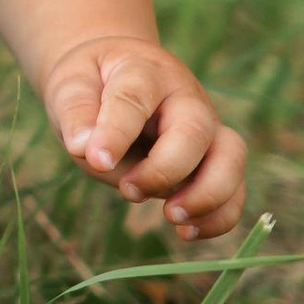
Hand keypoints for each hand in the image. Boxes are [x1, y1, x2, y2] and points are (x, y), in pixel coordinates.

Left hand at [44, 37, 246, 241]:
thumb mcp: (70, 85)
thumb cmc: (92, 82)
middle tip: (128, 191)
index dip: (116, 132)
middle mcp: (185, 97)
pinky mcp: (213, 158)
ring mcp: (205, 127)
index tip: (95, 160)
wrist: (114, 74)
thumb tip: (85, 149)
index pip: (134, 99)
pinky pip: (233, 189)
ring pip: (230, 157)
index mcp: (144, 72)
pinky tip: (186, 232)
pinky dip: (219, 216)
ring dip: (207, 195)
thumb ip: (76, 113)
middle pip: (196, 130)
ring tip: (171, 218)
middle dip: (166, 169)